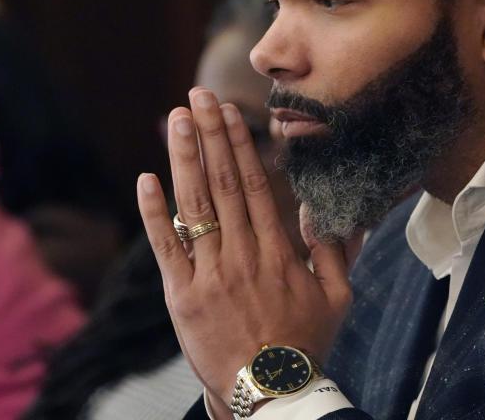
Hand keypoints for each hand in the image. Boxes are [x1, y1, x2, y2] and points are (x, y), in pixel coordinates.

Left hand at [137, 87, 356, 415]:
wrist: (273, 394)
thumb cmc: (306, 344)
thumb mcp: (338, 296)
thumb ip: (334, 249)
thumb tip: (325, 208)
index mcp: (279, 251)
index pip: (255, 184)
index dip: (241, 143)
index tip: (231, 111)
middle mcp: (244, 254)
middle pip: (224, 182)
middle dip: (210, 134)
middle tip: (198, 95)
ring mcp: (211, 273)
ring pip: (196, 205)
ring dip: (185, 158)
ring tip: (175, 119)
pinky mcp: (183, 296)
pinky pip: (166, 247)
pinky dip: (155, 213)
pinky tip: (147, 178)